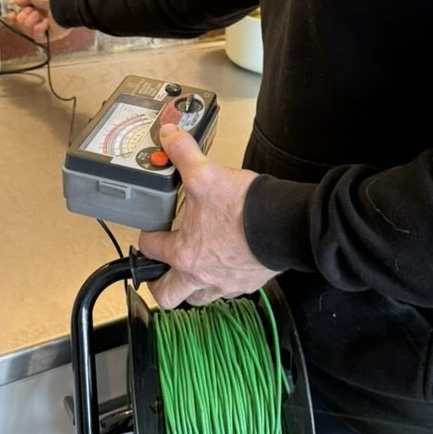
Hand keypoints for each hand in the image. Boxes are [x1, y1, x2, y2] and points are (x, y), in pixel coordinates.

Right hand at [7, 0, 70, 44]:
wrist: (61, 2)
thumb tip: (17, 1)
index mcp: (36, 3)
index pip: (21, 13)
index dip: (14, 16)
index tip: (11, 15)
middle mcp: (41, 14)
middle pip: (21, 23)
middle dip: (23, 17)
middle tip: (31, 10)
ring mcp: (46, 25)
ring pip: (27, 31)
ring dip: (30, 22)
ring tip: (38, 15)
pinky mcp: (51, 35)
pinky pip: (37, 38)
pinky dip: (38, 30)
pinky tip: (44, 23)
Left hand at [138, 124, 279, 308]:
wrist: (285, 224)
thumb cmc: (243, 209)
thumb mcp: (205, 175)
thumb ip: (183, 153)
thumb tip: (168, 134)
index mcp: (184, 253)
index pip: (150, 250)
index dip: (147, 237)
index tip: (151, 231)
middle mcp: (201, 275)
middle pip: (167, 295)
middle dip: (158, 282)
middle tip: (159, 270)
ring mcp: (226, 283)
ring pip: (198, 298)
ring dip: (190, 287)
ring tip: (191, 270)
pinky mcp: (248, 283)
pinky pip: (228, 292)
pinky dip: (221, 282)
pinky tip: (224, 265)